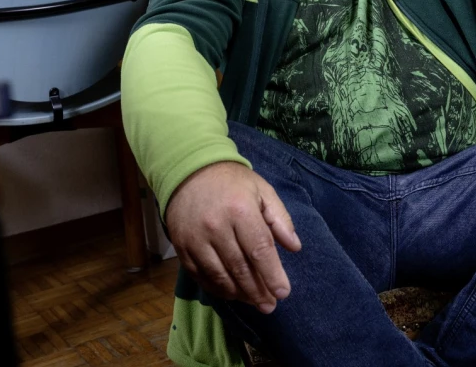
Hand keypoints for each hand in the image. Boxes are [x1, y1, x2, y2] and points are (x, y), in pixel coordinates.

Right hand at [165, 161, 301, 313]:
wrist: (188, 170)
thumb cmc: (232, 181)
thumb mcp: (262, 190)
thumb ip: (280, 218)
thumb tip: (294, 247)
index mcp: (240, 210)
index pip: (260, 250)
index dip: (273, 275)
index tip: (283, 293)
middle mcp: (216, 226)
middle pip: (240, 268)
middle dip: (257, 291)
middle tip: (270, 306)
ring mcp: (195, 238)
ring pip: (219, 276)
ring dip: (239, 293)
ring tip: (253, 302)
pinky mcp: (181, 246)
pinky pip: (200, 275)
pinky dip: (216, 288)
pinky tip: (230, 293)